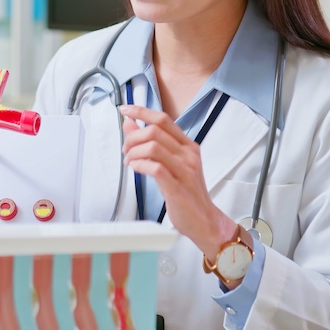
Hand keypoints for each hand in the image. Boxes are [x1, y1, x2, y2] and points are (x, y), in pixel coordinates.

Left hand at [119, 104, 236, 259]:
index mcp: (188, 146)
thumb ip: (151, 144)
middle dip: (132, 137)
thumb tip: (130, 124)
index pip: (163, 119)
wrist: (205, 221)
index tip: (125, 109)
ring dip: (133, 152)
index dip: (141, 111)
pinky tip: (135, 168)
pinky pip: (154, 168)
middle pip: (155, 131)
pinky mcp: (177, 187)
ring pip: (153, 146)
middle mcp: (189, 155)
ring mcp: (185, 171)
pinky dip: (139, 165)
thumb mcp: (170, 164)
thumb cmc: (186, 193)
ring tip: (129, 161)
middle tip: (126, 149)